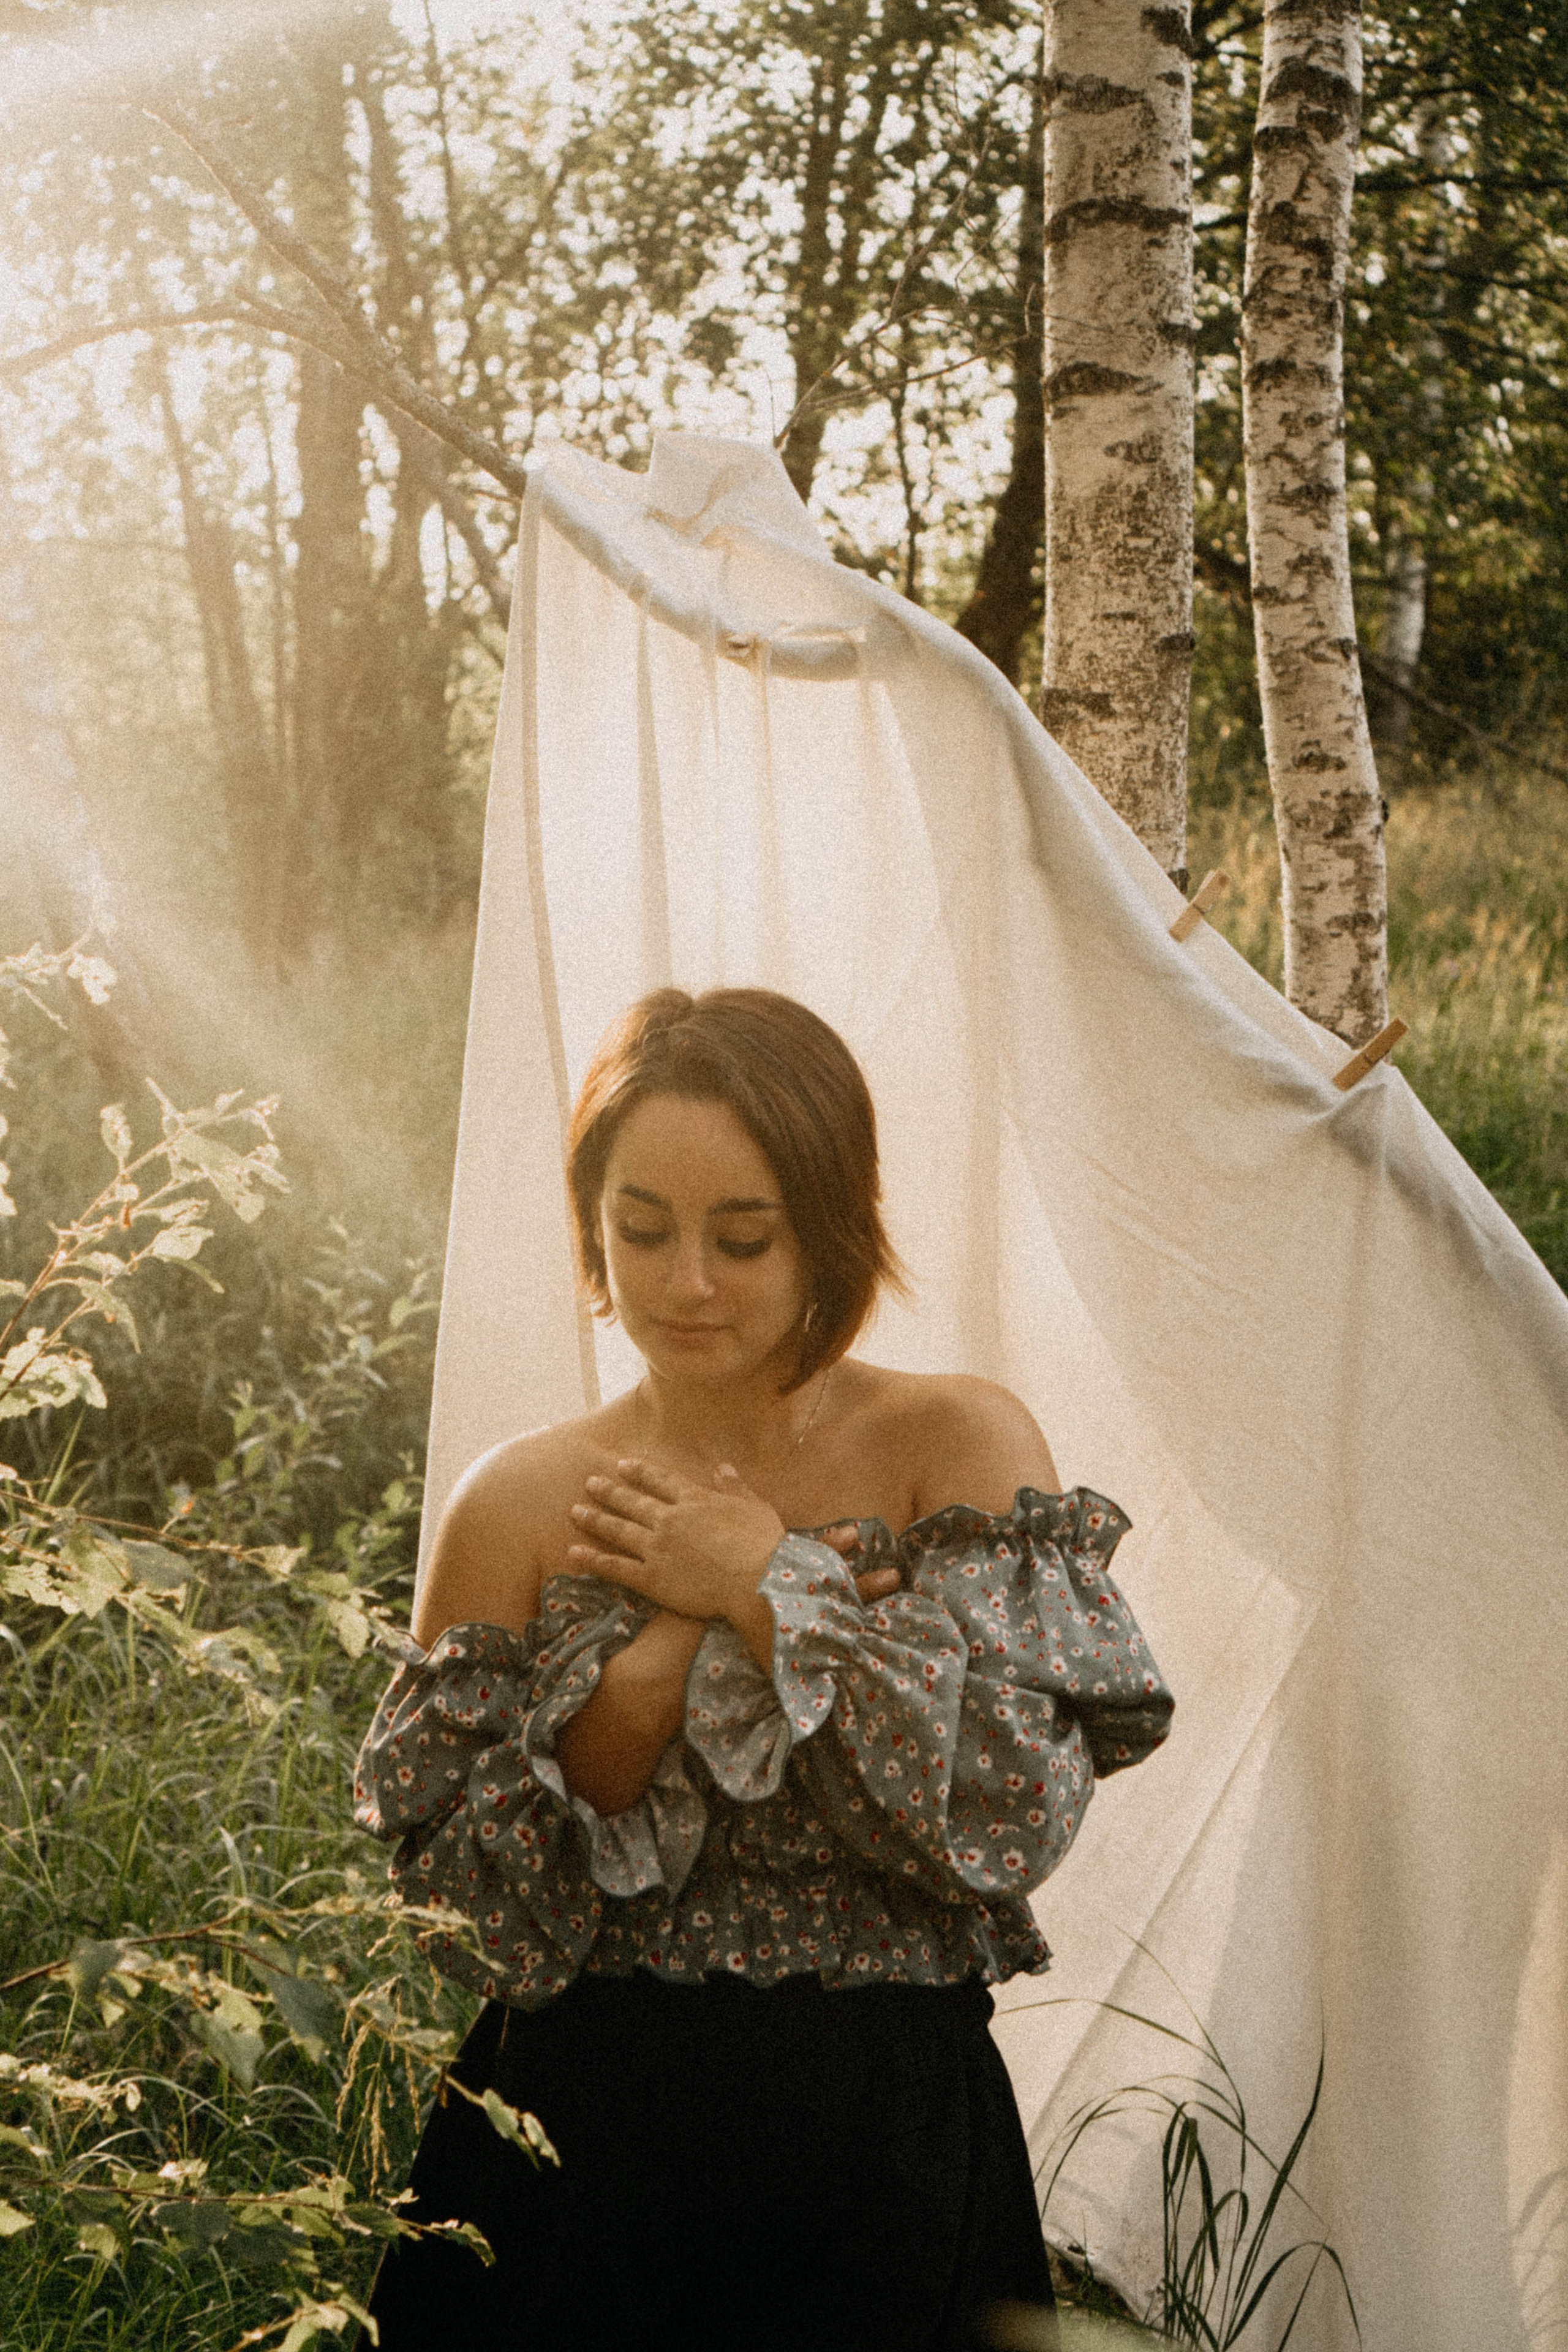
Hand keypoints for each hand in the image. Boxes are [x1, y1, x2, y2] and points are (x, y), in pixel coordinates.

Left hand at [567, 1459, 900, 1626]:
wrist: (758, 1580)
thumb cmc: (765, 1545)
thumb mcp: (755, 1507)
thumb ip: (735, 1487)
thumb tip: (722, 1467)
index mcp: (696, 1500)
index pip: (661, 1481)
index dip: (639, 1472)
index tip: (622, 1464)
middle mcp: (670, 1519)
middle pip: (633, 1502)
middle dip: (609, 1491)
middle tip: (589, 1483)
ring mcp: (658, 1548)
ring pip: (618, 1530)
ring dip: (595, 1519)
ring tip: (575, 1511)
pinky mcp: (652, 1578)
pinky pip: (616, 1567)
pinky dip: (593, 1559)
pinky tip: (574, 1553)